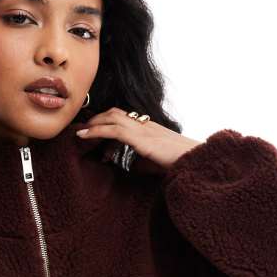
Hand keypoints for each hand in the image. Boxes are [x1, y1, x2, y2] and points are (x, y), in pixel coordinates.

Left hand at [76, 107, 201, 169]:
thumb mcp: (155, 162)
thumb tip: (122, 164)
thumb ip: (138, 161)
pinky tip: (84, 136)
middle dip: (96, 118)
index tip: (93, 127)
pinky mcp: (142, 139)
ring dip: (93, 123)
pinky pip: (114, 131)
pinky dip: (96, 131)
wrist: (197, 161)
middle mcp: (145, 125)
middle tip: (82, 128)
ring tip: (79, 130)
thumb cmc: (180, 164)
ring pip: (112, 118)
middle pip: (115, 112)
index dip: (106, 120)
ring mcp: (144, 129)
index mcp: (150, 128)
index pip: (124, 117)